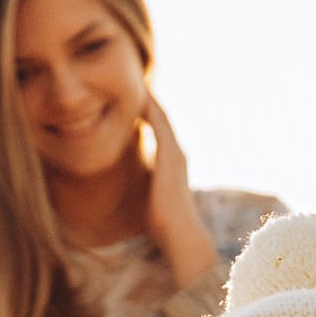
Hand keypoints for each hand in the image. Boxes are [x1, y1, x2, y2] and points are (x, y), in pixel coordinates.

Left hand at [139, 92, 214, 290]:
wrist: (179, 233)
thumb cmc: (165, 222)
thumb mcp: (152, 196)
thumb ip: (148, 184)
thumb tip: (139, 186)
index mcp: (173, 162)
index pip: (161, 130)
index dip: (150, 113)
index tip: (136, 99)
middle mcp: (178, 153)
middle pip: (163, 118)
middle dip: (151, 101)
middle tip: (137, 83)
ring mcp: (176, 153)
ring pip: (163, 118)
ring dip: (151, 101)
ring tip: (138, 84)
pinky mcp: (170, 156)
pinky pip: (160, 126)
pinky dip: (151, 111)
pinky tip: (139, 99)